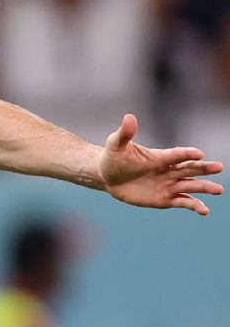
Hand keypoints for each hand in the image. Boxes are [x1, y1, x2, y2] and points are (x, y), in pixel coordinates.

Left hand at [98, 114, 223, 214]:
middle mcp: (168, 170)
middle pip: (190, 169)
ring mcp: (168, 185)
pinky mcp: (165, 199)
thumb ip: (125, 133)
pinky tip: (204, 210)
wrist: (108, 177)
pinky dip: (193, 205)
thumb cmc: (114, 158)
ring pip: (190, 186)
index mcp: (160, 157)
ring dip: (204, 188)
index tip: (198, 154)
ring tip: (218, 190)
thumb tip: (129, 117)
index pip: (177, 155)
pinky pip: (182, 202)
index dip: (187, 154)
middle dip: (204, 169)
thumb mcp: (116, 145)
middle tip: (218, 167)